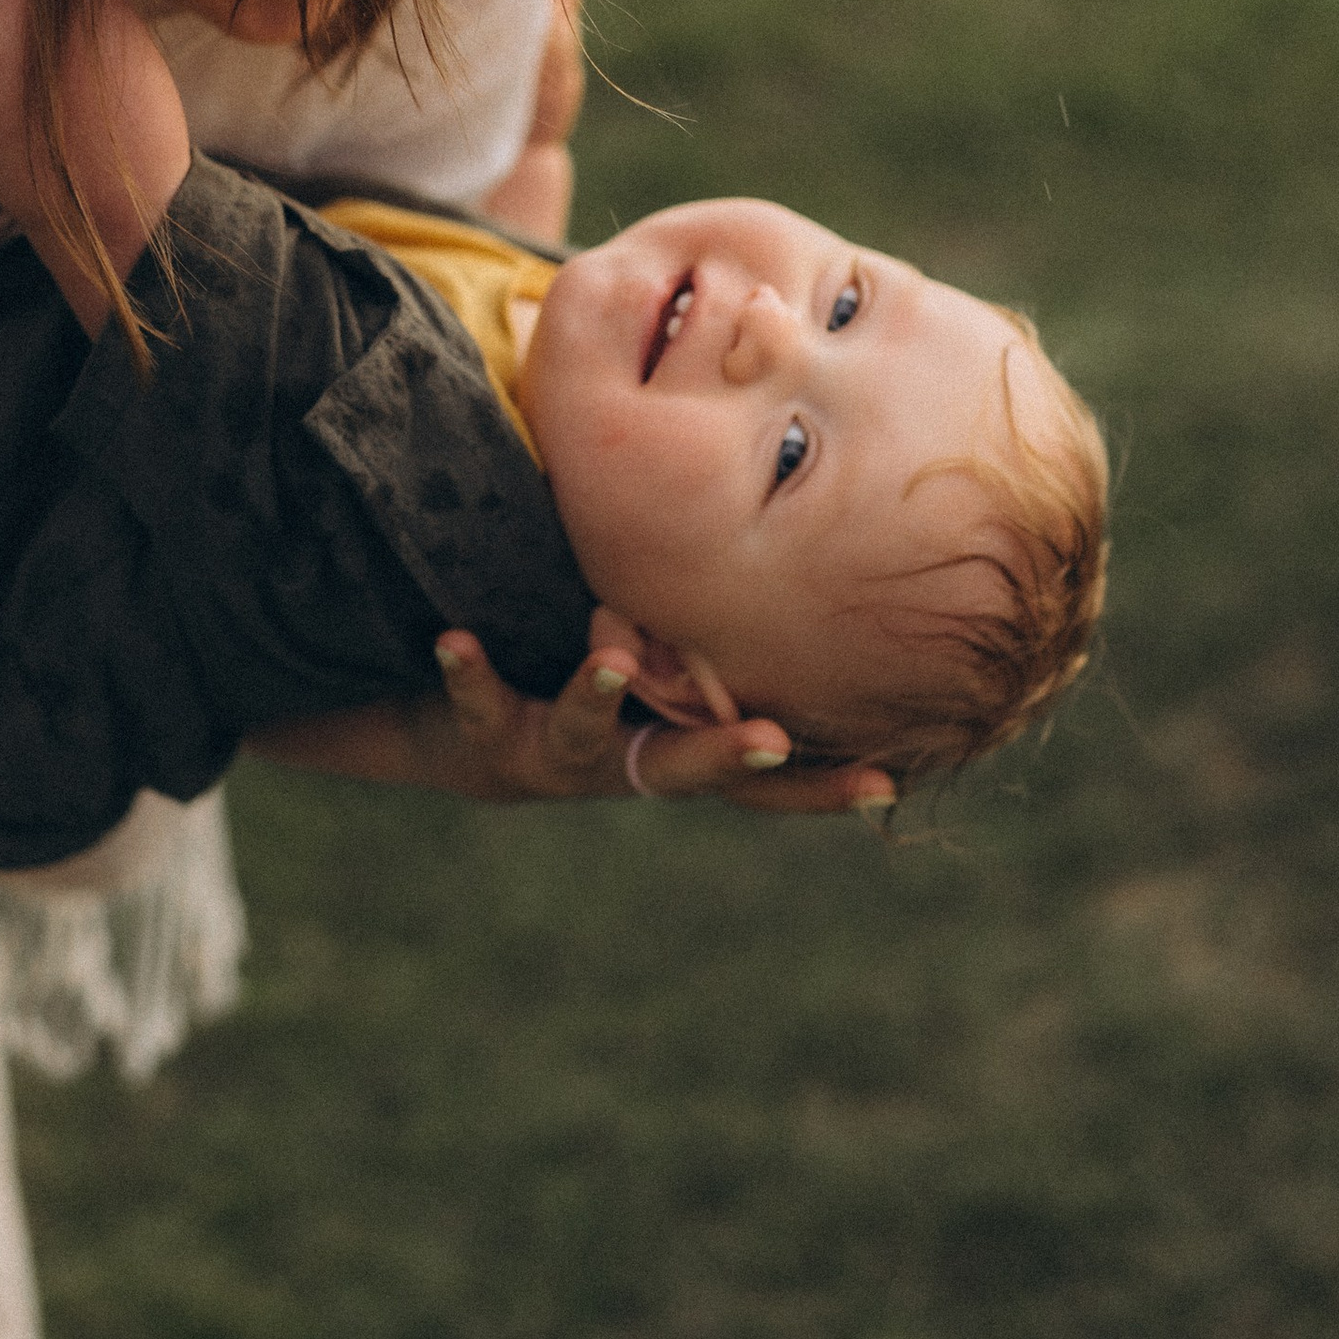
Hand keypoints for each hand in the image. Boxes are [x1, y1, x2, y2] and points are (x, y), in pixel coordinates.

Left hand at [429, 607, 896, 817]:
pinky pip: (479, 700)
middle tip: (768, 741)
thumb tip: (807, 552)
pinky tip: (455, 640)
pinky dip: (469, 671)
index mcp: (677, 743)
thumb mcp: (655, 667)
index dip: (819, 786)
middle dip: (727, 756)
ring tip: (610, 659)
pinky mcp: (487, 733)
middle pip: (685, 769)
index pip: (761, 776)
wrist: (459, 737)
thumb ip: (709, 636)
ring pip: (582, 732)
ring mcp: (556, 754)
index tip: (883, 781)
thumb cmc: (583, 680)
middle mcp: (625, 761)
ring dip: (596, 696)